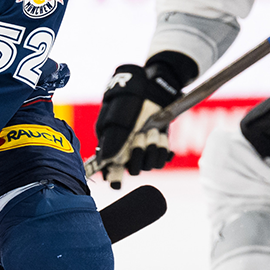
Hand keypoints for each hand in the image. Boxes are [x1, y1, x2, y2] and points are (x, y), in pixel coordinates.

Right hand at [93, 52, 195, 187]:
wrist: (156, 85)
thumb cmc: (132, 96)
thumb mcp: (119, 113)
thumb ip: (113, 136)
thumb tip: (106, 160)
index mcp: (109, 143)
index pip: (108, 168)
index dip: (112, 177)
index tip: (116, 183)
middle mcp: (125, 150)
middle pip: (132, 169)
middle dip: (138, 153)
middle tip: (140, 135)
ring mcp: (142, 149)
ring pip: (148, 165)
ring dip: (152, 147)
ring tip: (152, 130)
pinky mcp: (157, 147)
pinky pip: (161, 159)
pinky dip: (163, 148)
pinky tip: (160, 134)